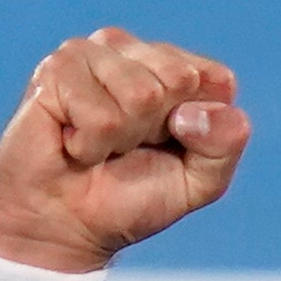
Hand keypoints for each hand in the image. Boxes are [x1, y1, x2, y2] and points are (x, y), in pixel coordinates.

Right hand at [0, 28, 249, 273]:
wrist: (66, 228)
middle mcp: (134, 52)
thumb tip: (196, 112)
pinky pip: (101, 116)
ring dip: (121, 139)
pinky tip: (73, 144)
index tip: (168, 147)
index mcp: (176, 68)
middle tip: (127, 148)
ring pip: (139, 95)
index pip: (217, 80)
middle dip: (157, 130)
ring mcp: (92, 53)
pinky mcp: (56, 69)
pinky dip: (91, 145)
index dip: (199, 129)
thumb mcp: (199, 182)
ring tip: (98, 146)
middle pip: (179, 81)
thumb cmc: (129, 199)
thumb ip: (224, 144)